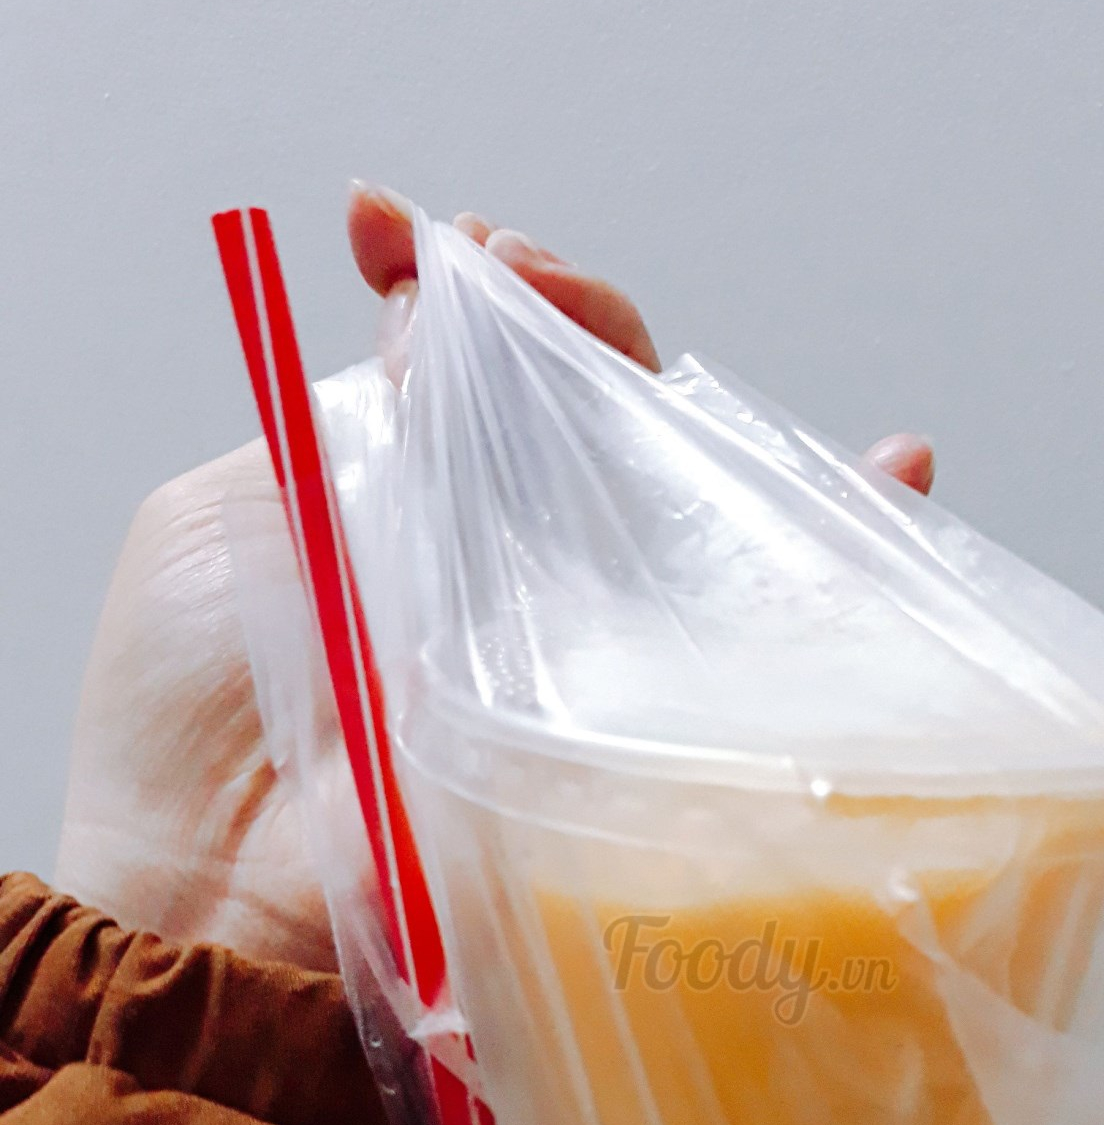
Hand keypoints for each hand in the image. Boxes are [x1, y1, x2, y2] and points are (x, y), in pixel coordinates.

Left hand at [55, 187, 936, 968]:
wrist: (219, 890)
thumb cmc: (190, 712)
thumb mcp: (231, 515)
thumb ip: (346, 420)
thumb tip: (433, 312)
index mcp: (399, 505)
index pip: (476, 374)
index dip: (475, 293)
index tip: (414, 235)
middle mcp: (500, 564)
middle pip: (588, 423)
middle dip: (579, 324)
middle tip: (532, 283)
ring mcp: (578, 640)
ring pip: (680, 505)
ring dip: (714, 414)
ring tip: (658, 351)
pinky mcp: (632, 718)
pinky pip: (747, 625)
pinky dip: (841, 539)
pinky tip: (892, 470)